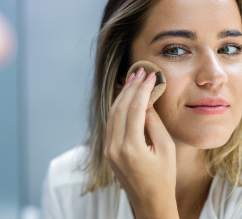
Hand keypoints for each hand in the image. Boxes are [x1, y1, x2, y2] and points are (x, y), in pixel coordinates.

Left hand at [104, 68, 177, 218]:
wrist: (149, 201)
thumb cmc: (163, 177)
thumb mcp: (166, 149)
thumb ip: (154, 123)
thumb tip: (146, 100)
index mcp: (131, 148)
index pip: (134, 109)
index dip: (142, 90)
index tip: (150, 76)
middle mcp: (115, 147)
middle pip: (120, 108)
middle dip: (130, 87)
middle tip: (140, 71)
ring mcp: (108, 149)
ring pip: (112, 113)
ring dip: (122, 94)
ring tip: (132, 78)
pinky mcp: (107, 150)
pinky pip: (111, 123)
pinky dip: (117, 107)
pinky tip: (125, 96)